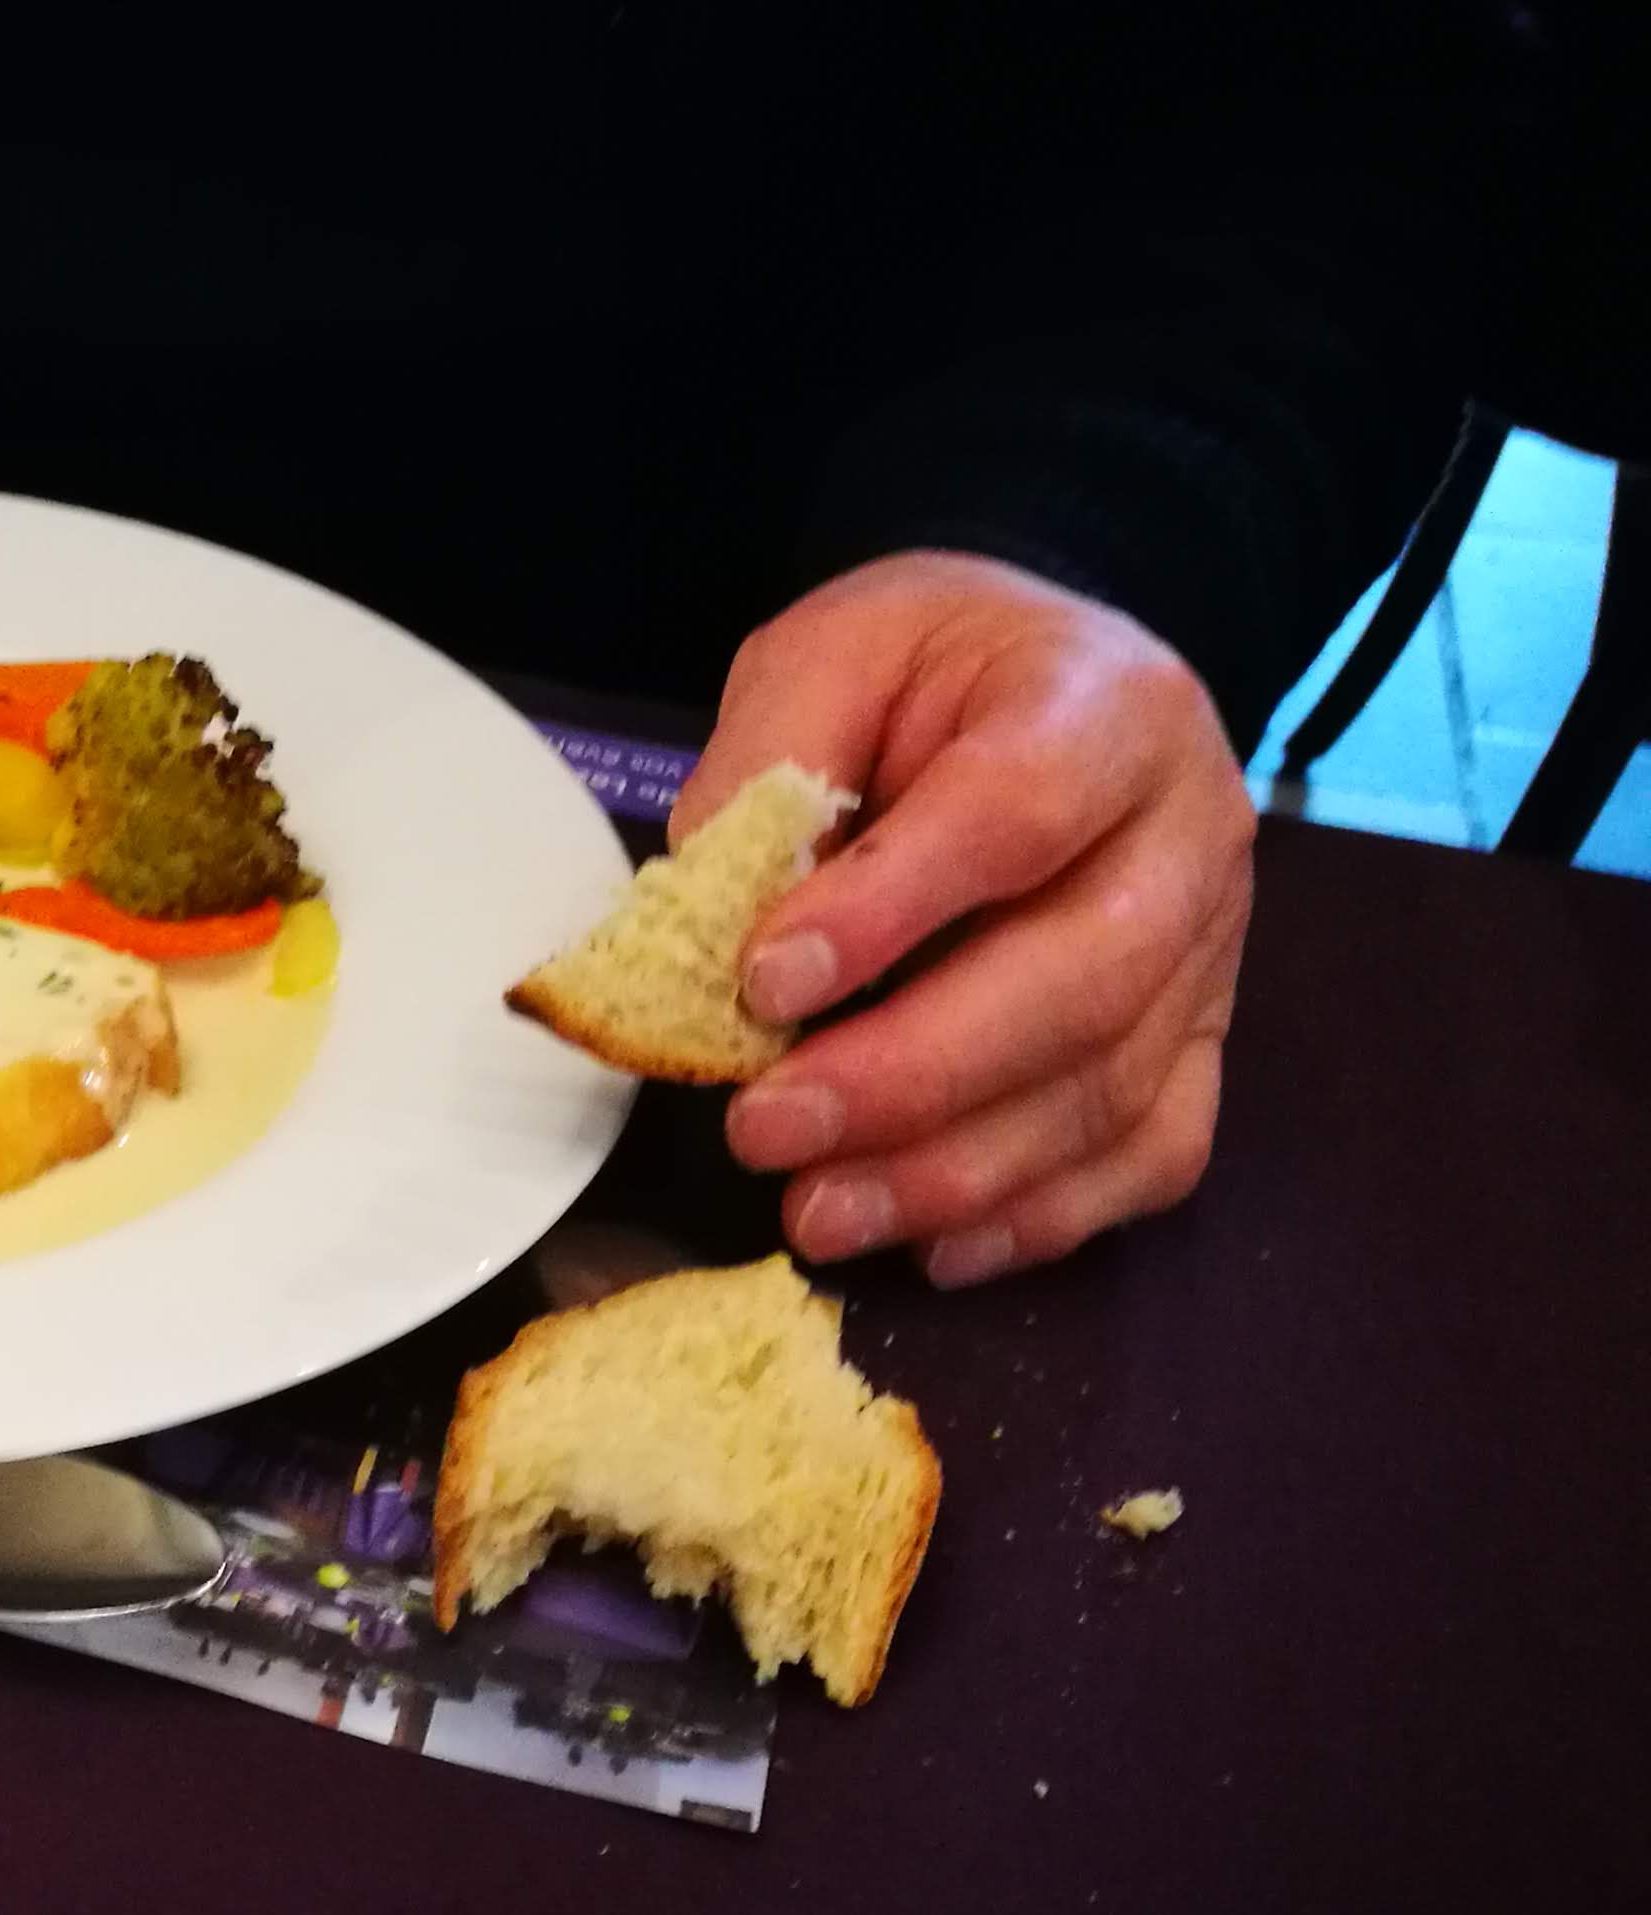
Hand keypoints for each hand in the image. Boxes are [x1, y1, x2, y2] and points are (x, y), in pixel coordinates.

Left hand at [679, 551, 1254, 1285]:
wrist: (1048, 681)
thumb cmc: (926, 674)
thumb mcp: (828, 656)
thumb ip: (768, 770)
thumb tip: (706, 929)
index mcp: (1106, 708)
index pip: (1016, 814)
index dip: (892, 911)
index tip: (763, 984)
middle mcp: (1191, 835)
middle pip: (1079, 981)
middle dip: (909, 1076)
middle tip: (763, 1131)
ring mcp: (1215, 952)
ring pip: (1111, 1091)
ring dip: (956, 1175)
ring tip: (817, 1214)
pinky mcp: (1202, 1041)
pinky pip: (1153, 1154)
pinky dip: (1046, 1219)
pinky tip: (934, 1250)